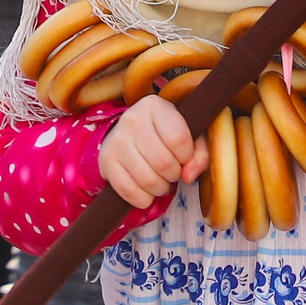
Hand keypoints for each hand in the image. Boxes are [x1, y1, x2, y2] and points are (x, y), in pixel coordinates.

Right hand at [98, 94, 207, 209]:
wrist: (131, 134)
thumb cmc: (166, 134)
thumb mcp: (190, 135)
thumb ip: (200, 154)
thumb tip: (189, 176)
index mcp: (155, 106)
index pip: (179, 139)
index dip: (187, 155)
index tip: (183, 156)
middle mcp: (132, 119)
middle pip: (163, 162)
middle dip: (174, 174)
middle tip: (172, 171)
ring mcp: (115, 140)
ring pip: (147, 180)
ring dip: (160, 188)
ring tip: (160, 180)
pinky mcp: (105, 161)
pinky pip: (128, 190)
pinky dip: (143, 199)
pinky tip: (147, 191)